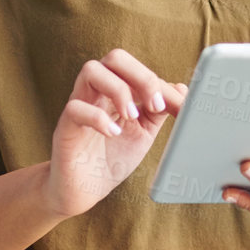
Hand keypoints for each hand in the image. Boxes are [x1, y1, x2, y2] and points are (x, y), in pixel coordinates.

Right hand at [44, 47, 185, 217]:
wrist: (83, 191)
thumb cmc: (111, 158)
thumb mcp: (143, 133)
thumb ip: (158, 111)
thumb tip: (182, 89)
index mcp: (116, 89)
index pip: (140, 71)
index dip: (164, 87)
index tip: (183, 108)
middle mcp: (97, 91)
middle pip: (115, 58)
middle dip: (141, 76)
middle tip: (156, 106)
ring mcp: (79, 105)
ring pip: (91, 70)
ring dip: (118, 90)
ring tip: (132, 116)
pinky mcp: (66, 126)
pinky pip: (75, 107)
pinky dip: (98, 117)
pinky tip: (113, 133)